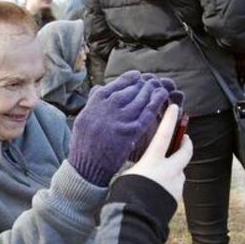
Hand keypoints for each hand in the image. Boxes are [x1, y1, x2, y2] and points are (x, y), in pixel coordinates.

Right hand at [69, 71, 168, 185]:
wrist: (86, 167)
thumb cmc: (84, 145)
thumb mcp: (83, 119)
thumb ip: (93, 103)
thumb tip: (100, 87)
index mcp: (95, 104)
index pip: (115, 85)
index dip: (128, 79)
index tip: (137, 75)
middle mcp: (107, 109)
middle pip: (129, 91)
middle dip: (141, 85)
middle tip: (150, 81)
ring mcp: (118, 120)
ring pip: (139, 100)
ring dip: (150, 91)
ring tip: (158, 86)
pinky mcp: (128, 133)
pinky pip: (145, 115)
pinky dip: (154, 104)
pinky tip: (162, 97)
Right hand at [124, 104, 193, 202]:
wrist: (137, 221)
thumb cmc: (125, 197)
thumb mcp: (126, 176)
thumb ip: (139, 169)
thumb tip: (142, 170)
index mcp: (153, 162)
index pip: (164, 135)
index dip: (169, 120)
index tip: (174, 108)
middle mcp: (169, 170)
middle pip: (185, 151)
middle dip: (186, 143)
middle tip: (184, 139)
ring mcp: (175, 185)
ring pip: (180, 172)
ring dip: (175, 169)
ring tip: (162, 174)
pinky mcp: (177, 198)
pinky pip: (175, 187)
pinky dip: (169, 186)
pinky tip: (158, 191)